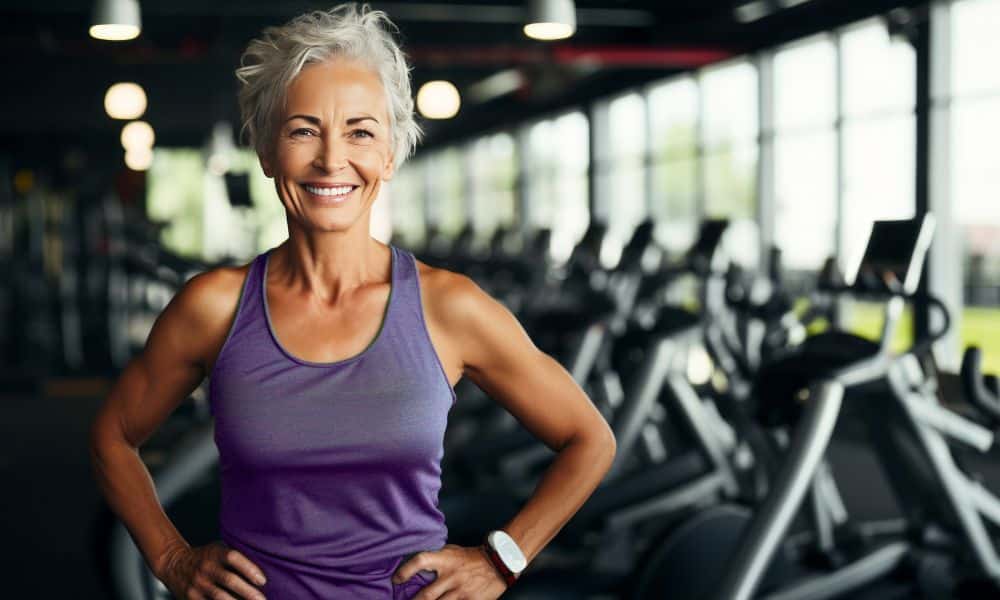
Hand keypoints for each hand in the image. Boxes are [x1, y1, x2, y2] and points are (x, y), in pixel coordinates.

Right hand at [156, 540, 267, 599]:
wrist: (173, 564)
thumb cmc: (205, 557)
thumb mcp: (218, 549)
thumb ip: (235, 558)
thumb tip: (261, 570)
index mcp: (215, 553)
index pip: (233, 558)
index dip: (249, 568)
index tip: (262, 581)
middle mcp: (206, 568)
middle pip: (229, 580)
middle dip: (248, 592)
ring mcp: (197, 584)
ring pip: (220, 597)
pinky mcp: (191, 598)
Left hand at [392, 544, 508, 598]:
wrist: (498, 563)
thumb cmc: (471, 557)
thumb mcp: (452, 551)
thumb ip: (436, 558)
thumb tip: (415, 565)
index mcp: (445, 560)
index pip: (420, 561)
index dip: (406, 570)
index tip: (396, 579)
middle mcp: (451, 576)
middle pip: (426, 595)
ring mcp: (461, 591)